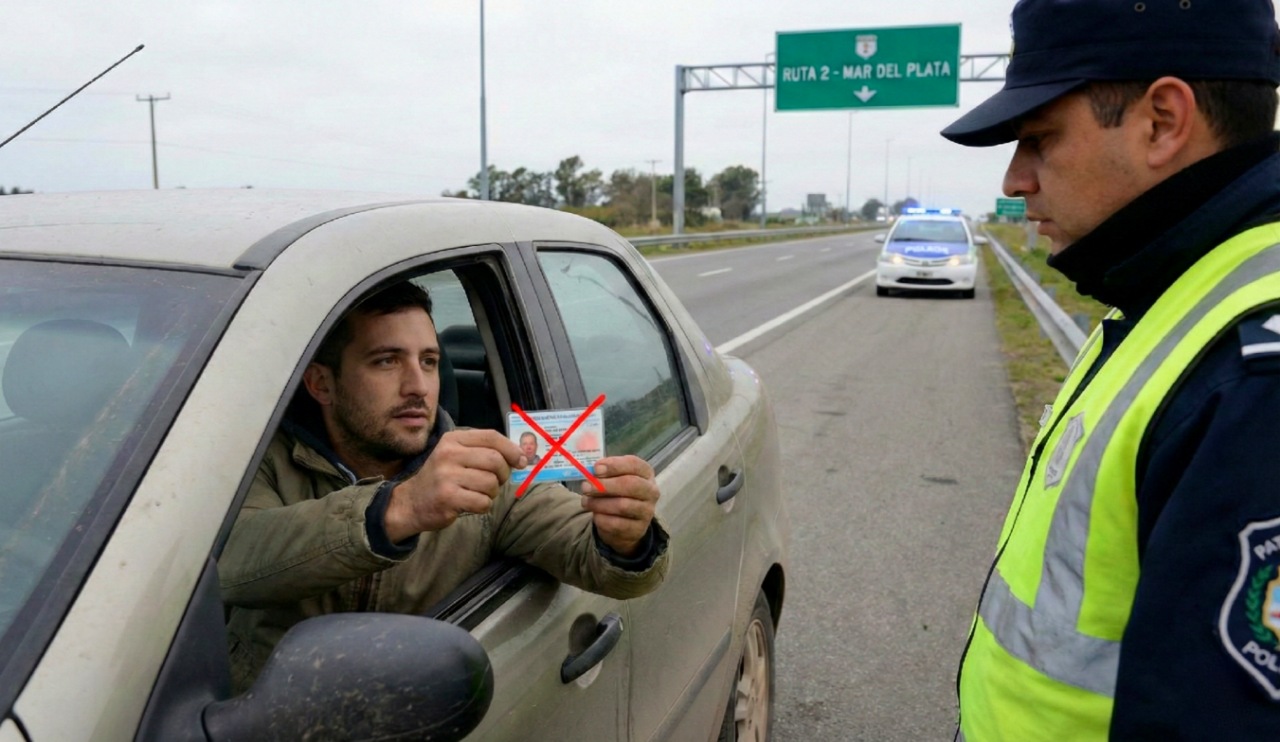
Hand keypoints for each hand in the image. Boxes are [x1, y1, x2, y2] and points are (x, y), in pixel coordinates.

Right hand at [384, 429, 525, 541]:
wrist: (411, 502)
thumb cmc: (442, 478)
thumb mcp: (457, 456)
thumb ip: (485, 451)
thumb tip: (522, 456)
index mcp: (453, 440)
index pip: (491, 437)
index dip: (511, 449)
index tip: (521, 460)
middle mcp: (449, 454)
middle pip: (495, 460)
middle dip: (503, 474)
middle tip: (496, 481)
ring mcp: (447, 476)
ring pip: (491, 483)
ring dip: (492, 492)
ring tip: (478, 493)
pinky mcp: (448, 498)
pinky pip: (483, 502)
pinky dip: (483, 506)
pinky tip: (470, 503)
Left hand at [580, 455, 658, 557]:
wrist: (625, 523)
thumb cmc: (617, 493)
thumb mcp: (613, 479)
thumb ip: (603, 473)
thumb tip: (590, 473)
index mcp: (645, 473)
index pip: (634, 464)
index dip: (614, 465)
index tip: (596, 468)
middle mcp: (651, 491)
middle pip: (630, 484)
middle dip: (605, 485)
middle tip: (586, 487)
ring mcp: (647, 511)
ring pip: (622, 506)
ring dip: (599, 503)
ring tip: (586, 501)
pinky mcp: (638, 529)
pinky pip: (616, 524)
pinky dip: (601, 519)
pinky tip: (595, 515)